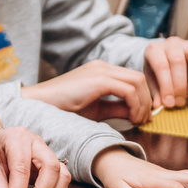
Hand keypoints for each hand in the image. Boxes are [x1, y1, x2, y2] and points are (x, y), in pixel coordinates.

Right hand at [24, 60, 153, 122]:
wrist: (40, 104)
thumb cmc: (63, 108)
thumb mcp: (96, 109)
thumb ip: (117, 108)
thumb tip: (137, 114)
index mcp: (101, 70)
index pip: (132, 79)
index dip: (143, 97)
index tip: (143, 116)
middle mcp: (103, 66)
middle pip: (139, 78)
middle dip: (147, 100)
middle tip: (145, 120)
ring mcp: (101, 70)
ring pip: (137, 81)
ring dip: (143, 103)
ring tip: (138, 120)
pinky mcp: (98, 79)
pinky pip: (128, 89)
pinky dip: (135, 104)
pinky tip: (131, 118)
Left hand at [144, 38, 187, 108]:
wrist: (167, 55)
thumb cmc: (158, 70)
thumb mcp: (152, 80)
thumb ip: (156, 92)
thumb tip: (158, 105)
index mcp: (155, 50)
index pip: (161, 66)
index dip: (166, 87)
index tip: (169, 103)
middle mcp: (172, 43)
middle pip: (178, 61)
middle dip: (180, 86)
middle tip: (180, 103)